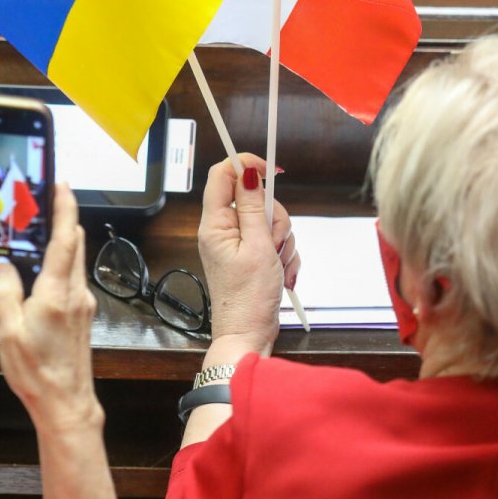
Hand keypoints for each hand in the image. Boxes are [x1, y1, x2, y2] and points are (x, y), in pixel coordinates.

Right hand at [0, 184, 102, 433]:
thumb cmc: (39, 373)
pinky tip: (35, 276)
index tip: (60, 183)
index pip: (66, 237)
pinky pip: (68, 280)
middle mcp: (76, 294)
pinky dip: (55, 268)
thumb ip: (4, 291)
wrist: (65, 403)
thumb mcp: (8, 330)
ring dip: (56, 244)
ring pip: (71, 262)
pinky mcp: (80, 315)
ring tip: (32, 237)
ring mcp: (81, 304)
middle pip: (73, 243)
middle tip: (40, 203)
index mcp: (58, 292)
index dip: (64, 206)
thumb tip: (2, 265)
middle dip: (60, 219)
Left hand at [197, 155, 297, 356]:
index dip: (245, 165)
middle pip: (255, 198)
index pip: (222, 175)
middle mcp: (223, 230)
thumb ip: (254, 206)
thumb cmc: (248, 298)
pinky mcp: (252, 255)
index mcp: (215, 224)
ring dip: (281, 241)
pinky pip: (274, 240)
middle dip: (274, 219)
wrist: (249, 333)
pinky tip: (280, 273)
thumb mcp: (257, 246)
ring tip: (275, 265)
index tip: (271, 170)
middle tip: (272, 243)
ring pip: (270, 220)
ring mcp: (238, 243)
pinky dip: (282, 255)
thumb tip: (247, 172)